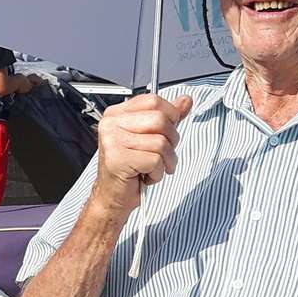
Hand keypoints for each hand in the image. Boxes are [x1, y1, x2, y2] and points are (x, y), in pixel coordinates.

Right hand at [92, 93, 192, 209]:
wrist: (113, 196)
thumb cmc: (130, 168)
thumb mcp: (151, 137)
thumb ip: (168, 118)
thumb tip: (185, 101)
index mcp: (117, 114)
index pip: (153, 100)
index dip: (169, 116)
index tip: (165, 132)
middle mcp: (112, 124)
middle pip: (160, 120)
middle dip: (171, 141)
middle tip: (162, 154)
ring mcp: (113, 141)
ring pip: (161, 142)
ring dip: (166, 160)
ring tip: (154, 167)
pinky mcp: (118, 159)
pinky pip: (155, 160)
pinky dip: (158, 172)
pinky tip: (146, 175)